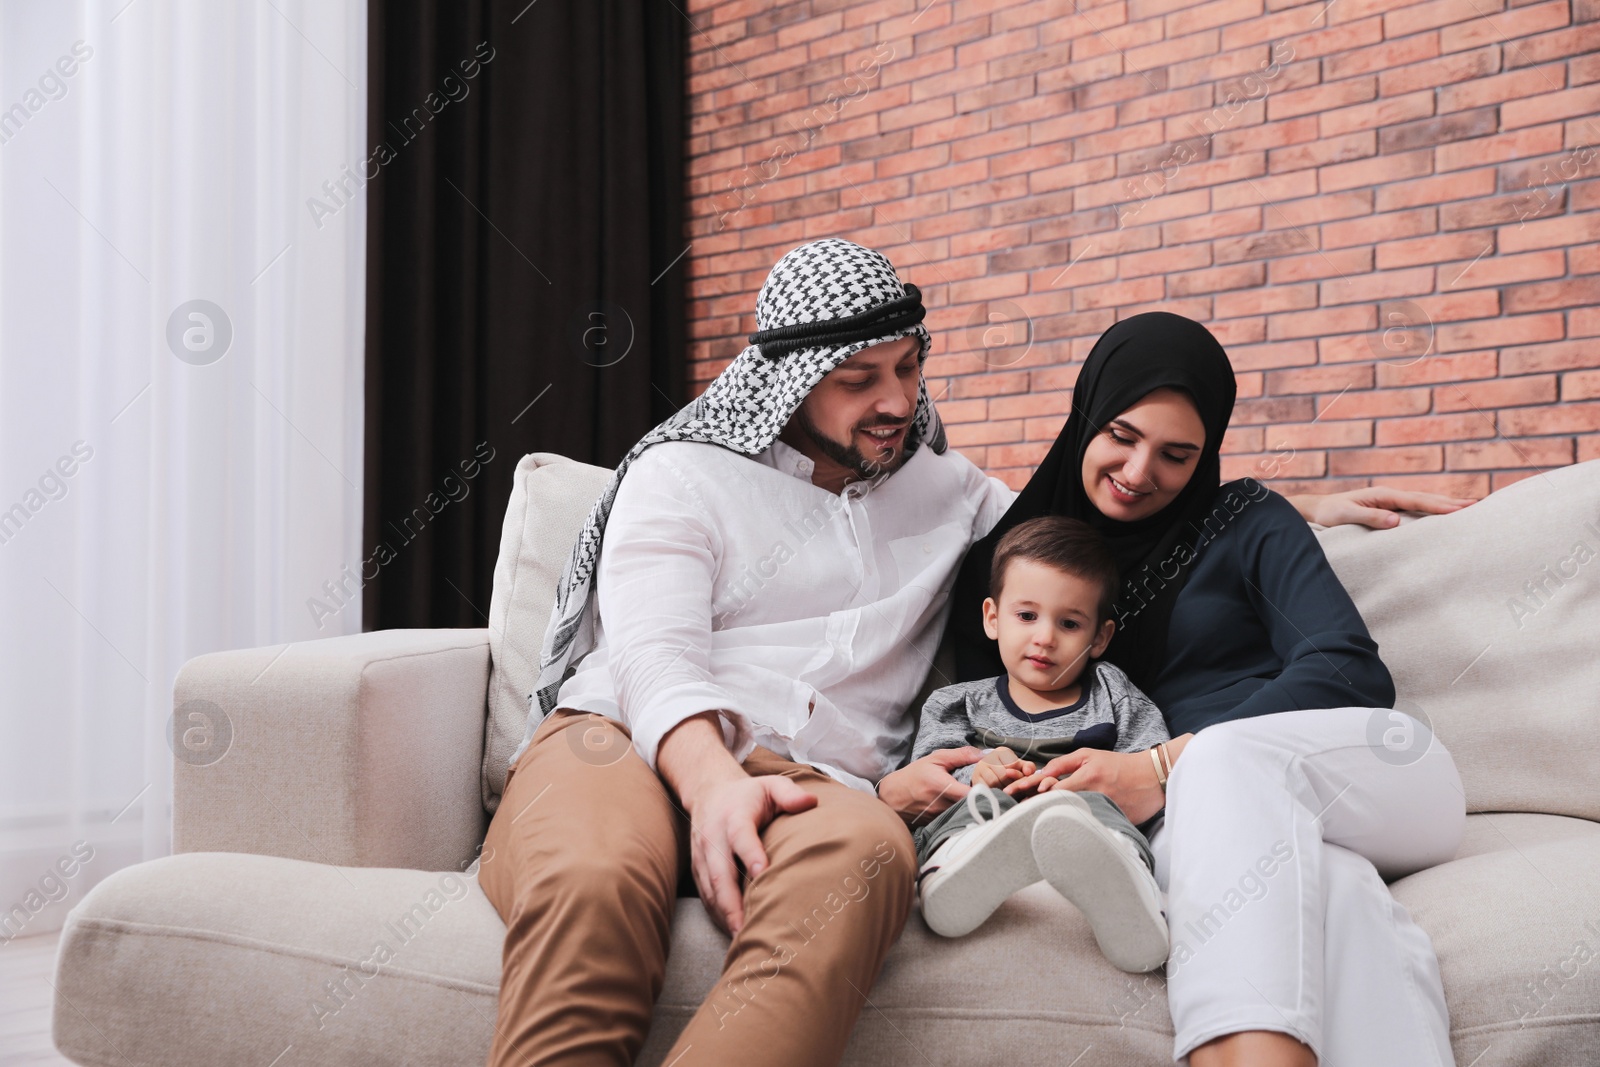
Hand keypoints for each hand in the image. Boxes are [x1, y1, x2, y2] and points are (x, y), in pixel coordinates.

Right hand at [687, 774, 816, 936]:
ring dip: (724, 914)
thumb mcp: (770, 785)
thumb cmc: (749, 794)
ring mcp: (703, 855)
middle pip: (719, 871)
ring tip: (742, 938)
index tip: (762, 874)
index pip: (740, 836)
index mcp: (734, 816)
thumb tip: (810, 802)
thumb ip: (789, 794)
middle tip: (746, 928)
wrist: (709, 792)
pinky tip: (733, 931)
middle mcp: (714, 837)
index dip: (750, 855)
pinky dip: (717, 914)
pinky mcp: (698, 869)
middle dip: (732, 901)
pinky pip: (705, 896)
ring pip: (710, 889)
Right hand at [876, 746, 984, 826]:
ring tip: (981, 796)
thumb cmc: (913, 776)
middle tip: (993, 790)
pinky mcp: (941, 826)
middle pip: (976, 806)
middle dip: (987, 799)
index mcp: (944, 787)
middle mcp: (944, 806)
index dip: (989, 791)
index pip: (975, 794)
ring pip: (969, 814)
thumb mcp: (935, 759)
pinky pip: (960, 819)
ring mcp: (942, 819)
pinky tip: (968, 805)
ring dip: (977, 806)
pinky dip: (966, 812)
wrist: (892, 797)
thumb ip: (961, 755)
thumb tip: (984, 754)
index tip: (996, 784)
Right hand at [973, 747, 1035, 789]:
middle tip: (1014, 790)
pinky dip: (993, 793)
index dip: (1018, 776)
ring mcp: (979, 768)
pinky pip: (985, 788)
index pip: (1013, 764)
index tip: (1020, 782)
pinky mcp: (975, 779)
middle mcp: (988, 757)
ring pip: (994, 782)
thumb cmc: (1009, 773)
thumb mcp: (1020, 768)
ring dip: (1002, 790)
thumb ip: (1028, 768)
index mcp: (1002, 751)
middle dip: (1011, 784)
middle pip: (1003, 774)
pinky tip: (997, 795)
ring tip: (1006, 793)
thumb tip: (1028, 772)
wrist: (989, 778)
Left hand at [1007, 748, 1166, 824]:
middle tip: (1014, 817)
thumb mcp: (1089, 755)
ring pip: (1074, 821)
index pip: (1052, 789)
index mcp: (1086, 777)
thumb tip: (1042, 775)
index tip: (1013, 798)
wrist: (1152, 776)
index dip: (1032, 795)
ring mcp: (1104, 811)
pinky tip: (1062, 839)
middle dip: (1035, 812)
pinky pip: (1091, 830)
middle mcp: (1093, 796)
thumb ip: (1063, 764)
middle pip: (1059, 808)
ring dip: (1053, 825)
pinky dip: (1076, 833)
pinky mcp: (1114, 823)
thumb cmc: (1116, 764)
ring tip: (1030, 828)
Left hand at [1289, 486, 1475, 529]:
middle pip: (1425, 499)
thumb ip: (1370, 517)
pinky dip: (1431, 510)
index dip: (1439, 506)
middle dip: (1451, 502)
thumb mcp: (1346, 516)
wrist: (1315, 509)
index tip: (1461, 509)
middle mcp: (1389, 496)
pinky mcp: (1387, 509)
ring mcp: (1389, 502)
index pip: (1417, 500)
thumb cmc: (1329, 513)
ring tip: (1468, 507)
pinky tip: (1442, 514)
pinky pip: (1414, 509)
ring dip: (1444, 505)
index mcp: (1383, 495)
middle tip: (1477, 505)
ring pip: (1422, 502)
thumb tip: (1396, 522)